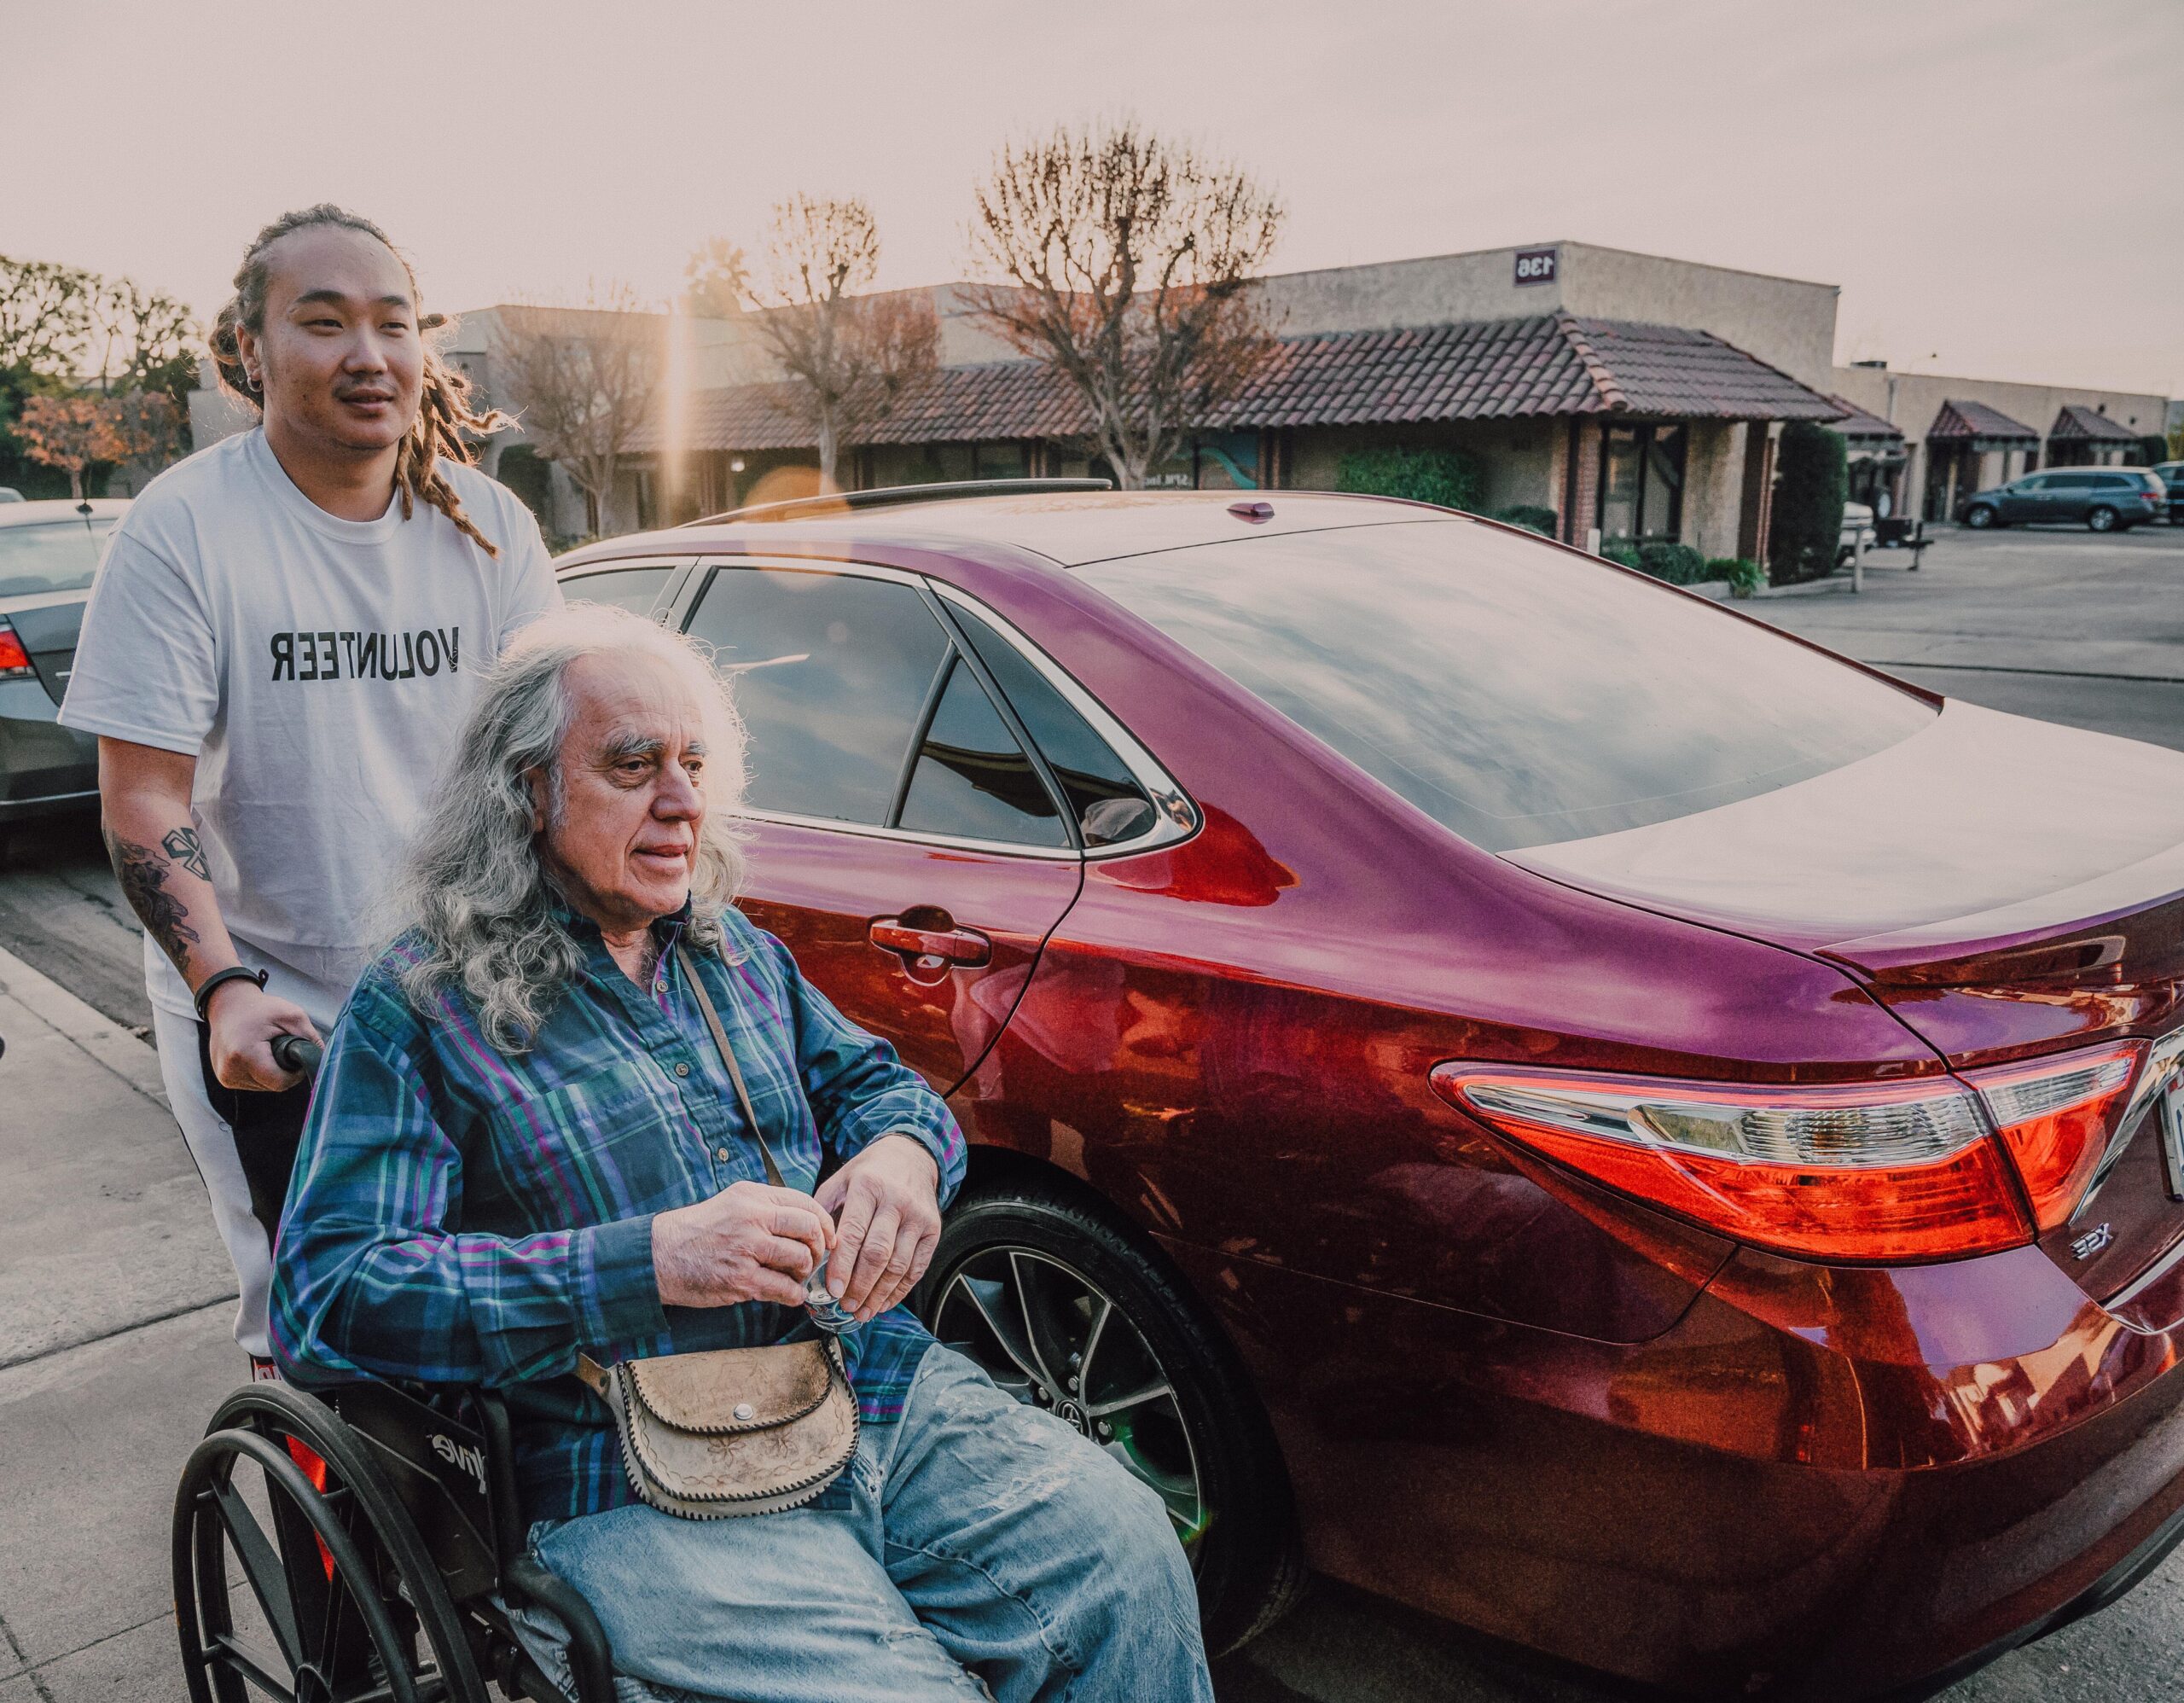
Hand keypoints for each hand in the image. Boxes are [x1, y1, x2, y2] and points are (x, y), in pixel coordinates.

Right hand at [205, 979, 320, 1091]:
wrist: (228, 1004)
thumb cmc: (260, 1008)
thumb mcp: (292, 1015)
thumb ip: (311, 1038)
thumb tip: (324, 1059)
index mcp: (245, 1054)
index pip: (280, 1082)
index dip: (295, 1074)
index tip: (297, 1058)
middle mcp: (230, 1070)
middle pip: (272, 1085)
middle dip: (283, 1071)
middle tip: (281, 1048)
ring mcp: (225, 1076)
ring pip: (263, 1086)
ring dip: (271, 1072)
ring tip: (266, 1049)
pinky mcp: (224, 1077)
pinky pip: (252, 1083)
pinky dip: (260, 1072)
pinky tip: (258, 1054)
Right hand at [652, 1182, 834, 1308]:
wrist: (661, 1255)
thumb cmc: (699, 1231)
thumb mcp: (733, 1203)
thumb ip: (767, 1207)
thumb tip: (807, 1222)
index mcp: (752, 1197)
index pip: (805, 1203)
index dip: (825, 1222)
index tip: (829, 1237)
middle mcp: (752, 1218)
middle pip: (809, 1229)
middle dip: (820, 1247)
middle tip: (814, 1259)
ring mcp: (746, 1249)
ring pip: (800, 1259)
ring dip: (805, 1272)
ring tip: (796, 1277)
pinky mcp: (740, 1279)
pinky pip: (784, 1289)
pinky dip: (793, 1295)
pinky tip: (788, 1294)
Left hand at [815, 1135, 941, 1322]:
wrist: (911, 1156)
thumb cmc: (869, 1173)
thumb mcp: (840, 1180)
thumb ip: (823, 1211)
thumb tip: (811, 1251)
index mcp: (868, 1187)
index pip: (854, 1233)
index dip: (843, 1265)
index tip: (833, 1289)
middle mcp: (897, 1201)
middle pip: (878, 1253)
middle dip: (860, 1285)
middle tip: (846, 1305)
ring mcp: (918, 1216)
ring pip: (899, 1264)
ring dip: (879, 1294)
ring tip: (862, 1311)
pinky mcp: (934, 1228)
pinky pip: (917, 1267)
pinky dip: (900, 1290)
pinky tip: (883, 1302)